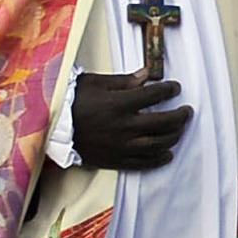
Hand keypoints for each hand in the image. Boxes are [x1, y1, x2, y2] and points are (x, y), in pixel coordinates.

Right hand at [70, 68, 193, 170]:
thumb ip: (125, 81)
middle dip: (179, 116)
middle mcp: (124, 126)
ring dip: (173, 137)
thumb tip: (148, 74)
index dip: (169, 90)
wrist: (50, 127)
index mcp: (119, 103)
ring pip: (156, 144)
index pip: (154, 95)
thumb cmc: (72, 100)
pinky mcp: (114, 160)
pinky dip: (158, 159)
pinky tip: (167, 155)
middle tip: (187, 111)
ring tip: (180, 130)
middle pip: (162, 122)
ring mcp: (120, 146)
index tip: (175, 87)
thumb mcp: (96, 83)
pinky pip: (141, 163)